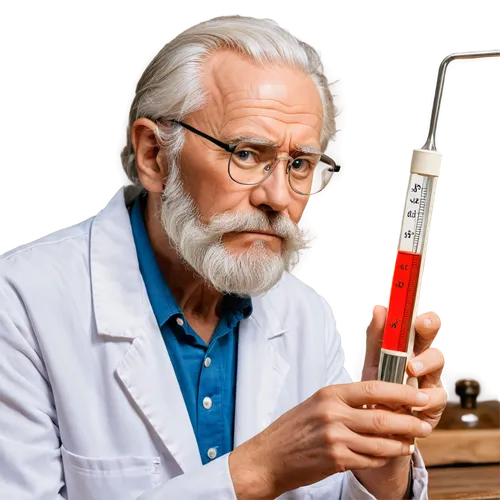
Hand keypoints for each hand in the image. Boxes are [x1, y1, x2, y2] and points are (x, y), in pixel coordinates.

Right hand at [229, 380, 431, 499]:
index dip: (401, 392)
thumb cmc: (293, 428)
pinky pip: (369, 460)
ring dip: (401, 443)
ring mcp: (335, 438)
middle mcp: (333, 413)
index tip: (420, 396)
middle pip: (382, 416)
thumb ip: (345, 402)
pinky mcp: (336, 460)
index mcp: (330, 394)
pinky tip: (390, 454)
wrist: (269, 456)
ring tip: (411, 442)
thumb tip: (378, 401)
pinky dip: (383, 458)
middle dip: (409, 421)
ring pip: (380, 442)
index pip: (373, 388)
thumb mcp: (317, 404)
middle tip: (424, 423)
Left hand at [355, 304, 447, 431]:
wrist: (374, 427)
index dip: (422, 316)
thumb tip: (379, 307)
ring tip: (411, 368)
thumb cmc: (374, 389)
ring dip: (425, 362)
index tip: (417, 309)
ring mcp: (430, 381)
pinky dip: (423, 398)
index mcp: (407, 348)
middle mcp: (422, 361)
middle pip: (431, 338)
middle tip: (422, 323)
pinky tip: (411, 402)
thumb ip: (375, 337)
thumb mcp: (371, 362)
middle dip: (429, 328)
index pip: (419, 327)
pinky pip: (434, 397)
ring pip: (437, 362)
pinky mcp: (433, 404)